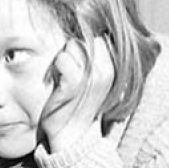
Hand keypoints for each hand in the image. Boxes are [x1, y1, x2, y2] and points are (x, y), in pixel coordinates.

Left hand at [40, 36, 114, 153]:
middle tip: (69, 72)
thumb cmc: (78, 104)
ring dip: (63, 59)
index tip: (79, 66)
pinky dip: (56, 67)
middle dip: (72, 51)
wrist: (71, 136)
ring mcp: (90, 77)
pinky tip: (57, 81)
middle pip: (84, 39)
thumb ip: (94, 58)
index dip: (84, 47)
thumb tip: (88, 31)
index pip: (98, 37)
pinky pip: (62, 59)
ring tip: (64, 77)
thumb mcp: (93, 80)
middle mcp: (104, 71)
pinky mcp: (73, 84)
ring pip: (72, 46)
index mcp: (112, 68)